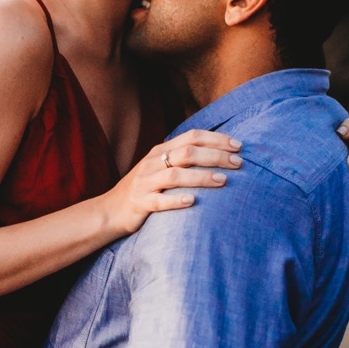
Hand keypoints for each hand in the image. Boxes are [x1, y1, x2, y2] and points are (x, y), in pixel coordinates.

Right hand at [100, 130, 243, 235]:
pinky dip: (176, 200)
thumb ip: (182, 159)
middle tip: (238, 164)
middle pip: (187, 153)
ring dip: (201, 177)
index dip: (216, 139)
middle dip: (215, 156)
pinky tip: (192, 202)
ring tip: (223, 181)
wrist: (110, 210)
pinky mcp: (140, 203)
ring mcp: (145, 182)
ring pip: (175, 175)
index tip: (239, 146)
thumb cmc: (144, 189)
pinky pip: (159, 201)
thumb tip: (219, 153)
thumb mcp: (160, 167)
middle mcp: (152, 163)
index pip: (191, 137)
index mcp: (160, 150)